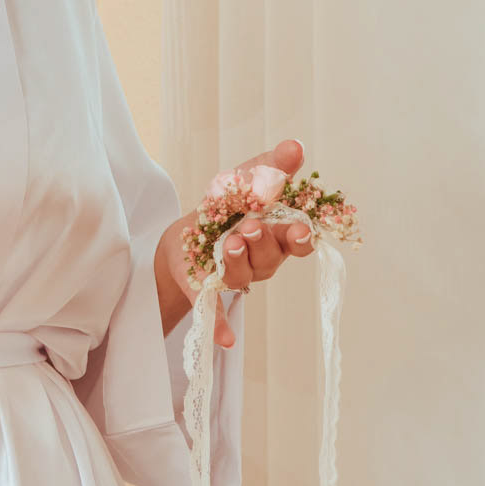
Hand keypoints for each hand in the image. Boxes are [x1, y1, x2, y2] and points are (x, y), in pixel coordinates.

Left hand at [161, 139, 316, 347]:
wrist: (183, 232)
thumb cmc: (225, 207)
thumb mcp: (245, 179)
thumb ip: (271, 167)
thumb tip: (296, 146)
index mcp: (276, 234)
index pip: (298, 240)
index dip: (301, 237)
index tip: (299, 228)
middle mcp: (261, 260)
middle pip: (272, 256)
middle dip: (264, 242)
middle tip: (251, 228)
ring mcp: (235, 277)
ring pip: (245, 274)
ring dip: (239, 258)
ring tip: (229, 241)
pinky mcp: (207, 292)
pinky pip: (216, 312)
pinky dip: (220, 325)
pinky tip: (226, 339)